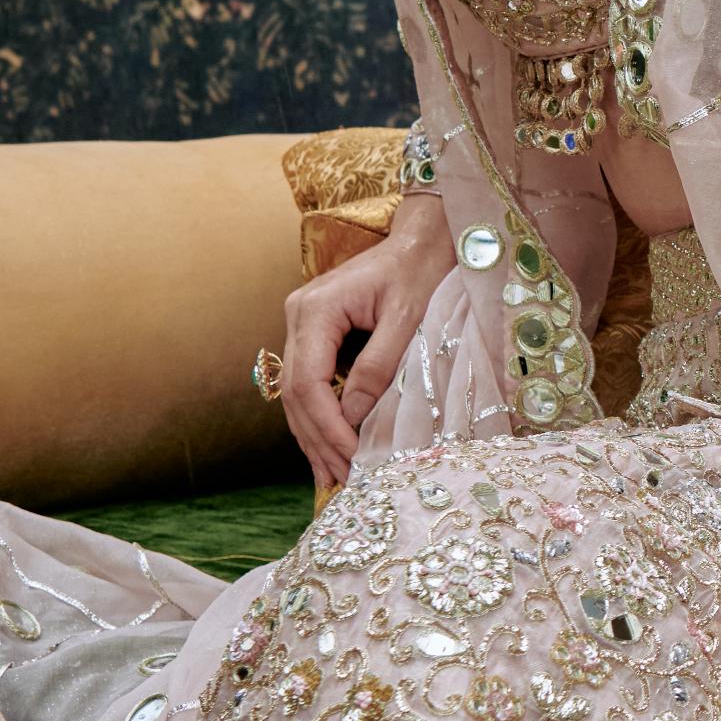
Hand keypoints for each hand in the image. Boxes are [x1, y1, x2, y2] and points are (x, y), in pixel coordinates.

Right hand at [274, 196, 455, 486]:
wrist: (424, 239)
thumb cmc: (422, 271)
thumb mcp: (408, 320)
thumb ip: (379, 367)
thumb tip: (353, 418)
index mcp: (316, 309)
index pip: (308, 382)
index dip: (328, 427)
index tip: (353, 459)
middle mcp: (298, 316)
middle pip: (296, 393)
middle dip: (319, 441)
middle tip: (343, 482)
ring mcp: (303, 327)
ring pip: (297, 395)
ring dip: (315, 438)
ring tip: (335, 479)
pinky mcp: (316, 336)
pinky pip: (311, 386)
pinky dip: (321, 420)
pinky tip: (331, 451)